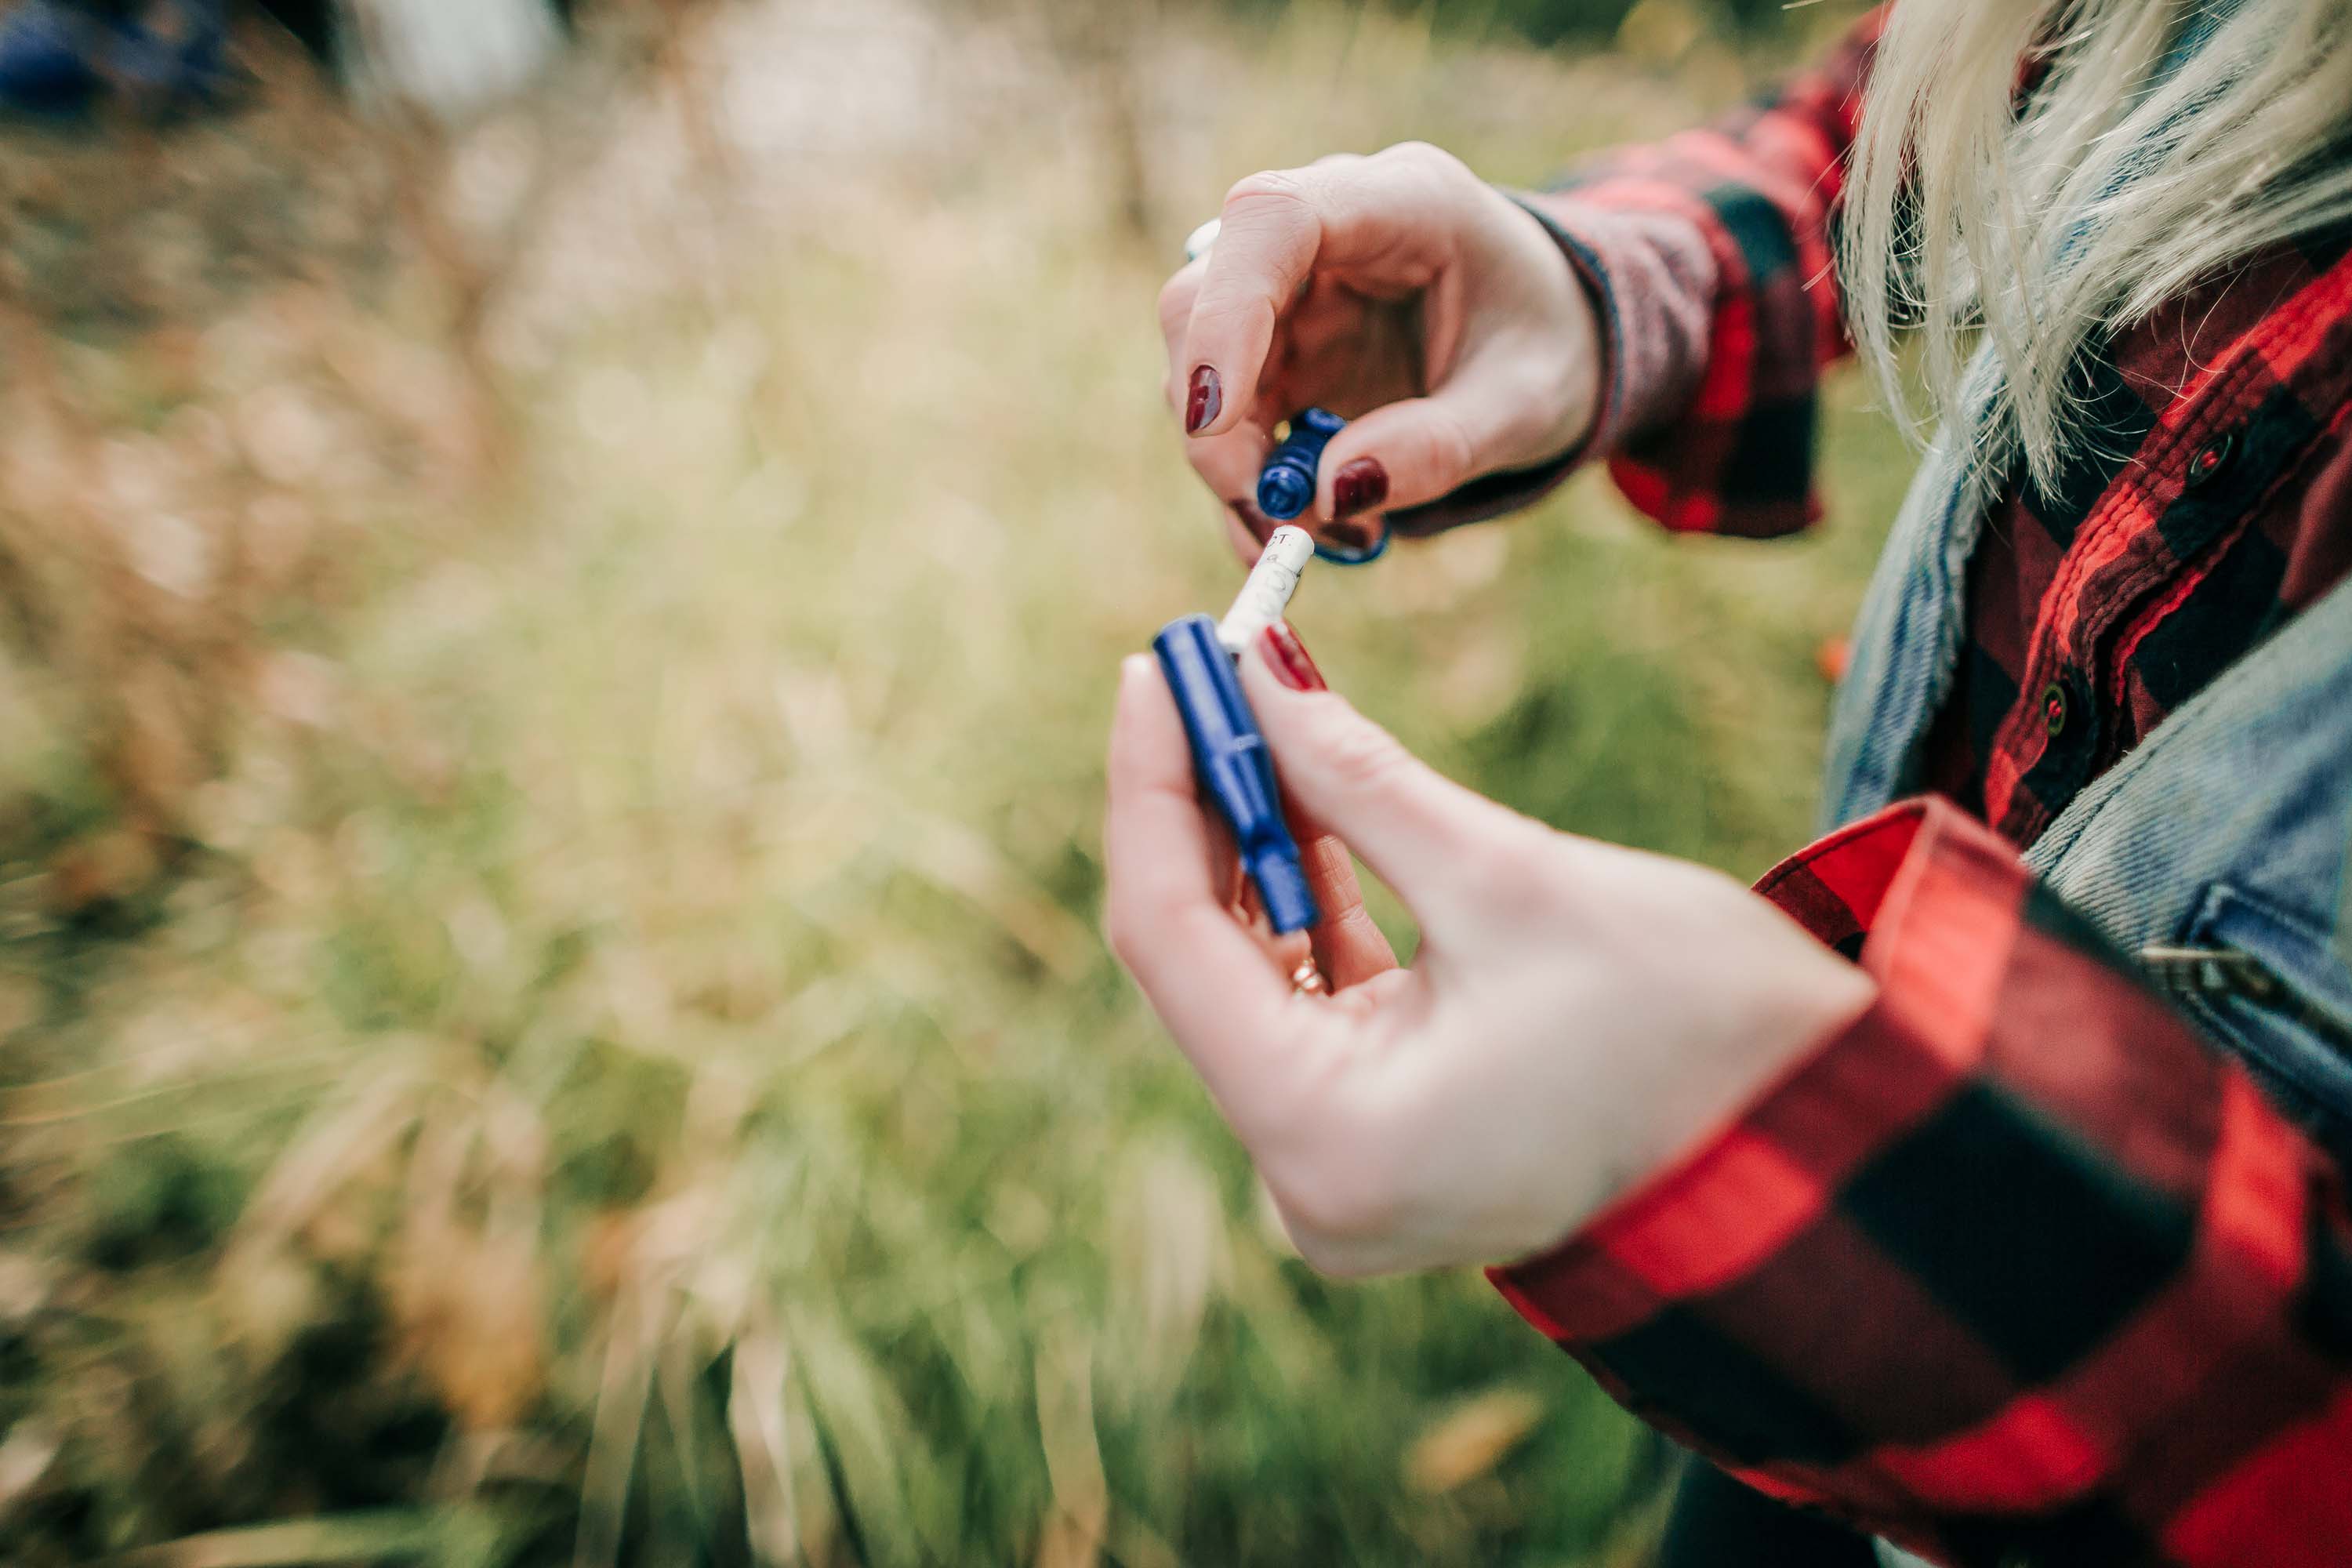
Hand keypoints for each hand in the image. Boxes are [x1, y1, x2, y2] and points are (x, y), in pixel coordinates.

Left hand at [1103, 632, 1874, 1275]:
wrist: (1824, 1145)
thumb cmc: (1703, 1029)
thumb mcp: (1513, 877)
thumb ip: (1359, 776)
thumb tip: (1256, 668)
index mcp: (1325, 1136)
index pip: (1172, 938)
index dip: (1152, 786)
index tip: (1159, 662)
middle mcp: (1310, 1177)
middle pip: (1200, 959)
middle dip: (1202, 803)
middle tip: (1209, 661)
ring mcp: (1345, 1169)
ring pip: (1253, 976)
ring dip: (1257, 844)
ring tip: (1257, 705)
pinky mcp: (1388, 1140)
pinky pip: (1313, 1006)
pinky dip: (1312, 904)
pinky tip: (1307, 796)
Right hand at [1161, 142, 1602, 562]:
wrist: (1553, 337)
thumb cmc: (1548, 344)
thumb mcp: (1528, 402)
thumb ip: (1440, 444)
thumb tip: (1331, 492)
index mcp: (1401, 199)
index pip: (1274, 220)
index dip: (1227, 314)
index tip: (1215, 420)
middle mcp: (1323, 233)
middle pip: (1202, 298)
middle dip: (1215, 421)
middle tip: (1270, 514)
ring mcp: (1286, 292)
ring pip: (1197, 367)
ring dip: (1228, 465)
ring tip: (1309, 536)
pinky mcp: (1272, 351)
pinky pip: (1223, 418)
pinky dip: (1245, 484)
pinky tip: (1300, 529)